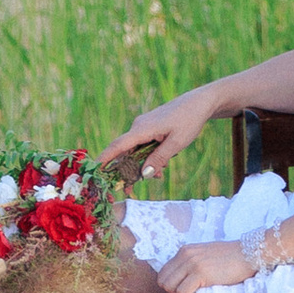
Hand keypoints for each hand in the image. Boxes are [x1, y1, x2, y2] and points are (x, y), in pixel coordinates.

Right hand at [98, 82, 227, 181]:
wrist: (200, 102)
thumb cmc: (190, 120)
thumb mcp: (177, 143)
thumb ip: (160, 158)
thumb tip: (144, 174)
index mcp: (142, 128)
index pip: (118, 145)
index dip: (105, 158)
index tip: (93, 170)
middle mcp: (139, 127)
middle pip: (126, 152)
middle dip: (128, 171)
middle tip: (131, 190)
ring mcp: (143, 126)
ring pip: (136, 151)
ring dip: (144, 165)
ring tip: (161, 175)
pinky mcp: (150, 128)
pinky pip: (143, 145)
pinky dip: (149, 157)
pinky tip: (163, 165)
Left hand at [156, 239, 259, 292]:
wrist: (249, 253)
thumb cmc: (231, 257)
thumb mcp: (205, 255)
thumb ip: (192, 262)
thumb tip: (182, 278)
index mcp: (185, 250)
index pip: (163, 272)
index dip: (170, 285)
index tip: (183, 290)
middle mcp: (185, 255)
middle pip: (163, 281)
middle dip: (172, 292)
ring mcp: (192, 263)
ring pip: (169, 287)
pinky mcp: (201, 273)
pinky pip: (182, 292)